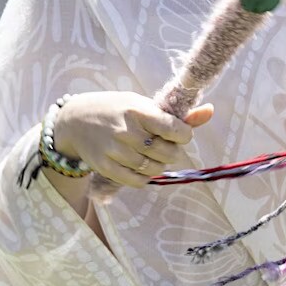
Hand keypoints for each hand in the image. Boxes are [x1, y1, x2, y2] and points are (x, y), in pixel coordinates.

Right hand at [52, 91, 213, 187]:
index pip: (175, 130)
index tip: (178, 133)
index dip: (184, 135)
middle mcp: (126, 131)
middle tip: (163, 145)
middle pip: (168, 153)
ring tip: (149, 154)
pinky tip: (139, 165)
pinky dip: (145, 176)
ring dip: (159, 164)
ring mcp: (115, 151)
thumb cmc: (116, 110)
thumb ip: (176, 114)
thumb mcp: (142, 105)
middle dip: (172, 151)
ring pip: (155, 169)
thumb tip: (210, 111)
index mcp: (137, 111)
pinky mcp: (106, 167)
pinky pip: (138, 181)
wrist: (74, 121)